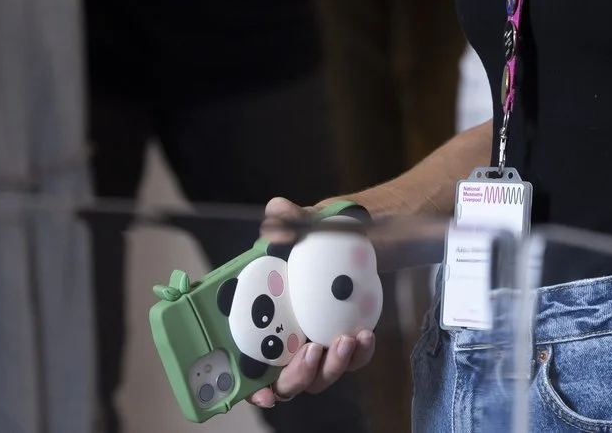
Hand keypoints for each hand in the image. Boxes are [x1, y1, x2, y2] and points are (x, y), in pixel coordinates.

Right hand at [247, 198, 376, 410]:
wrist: (357, 236)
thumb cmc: (318, 234)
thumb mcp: (305, 222)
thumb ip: (288, 219)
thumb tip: (275, 219)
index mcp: (262, 317)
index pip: (247, 365)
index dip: (250, 386)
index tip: (262, 391)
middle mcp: (286, 338)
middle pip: (285, 380)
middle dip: (297, 377)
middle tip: (311, 352)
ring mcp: (315, 344)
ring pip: (319, 377)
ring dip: (332, 367)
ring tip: (345, 339)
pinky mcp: (343, 342)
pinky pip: (350, 361)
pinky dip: (358, 356)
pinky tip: (364, 336)